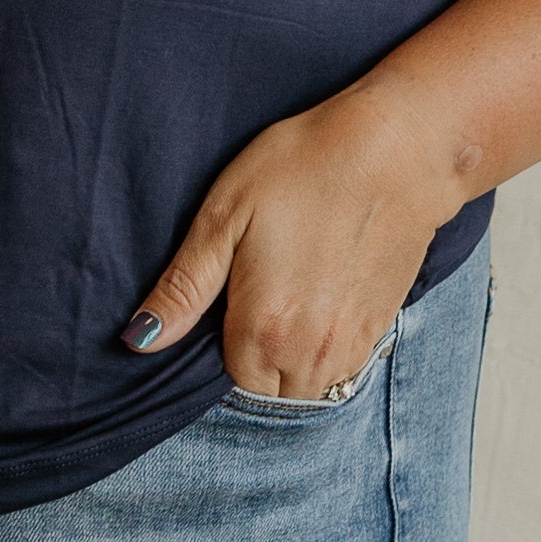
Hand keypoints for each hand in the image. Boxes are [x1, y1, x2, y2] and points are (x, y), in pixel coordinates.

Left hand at [120, 85, 456, 396]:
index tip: (230, 302)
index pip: (230, 378)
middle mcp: (311, 352)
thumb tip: (139, 338)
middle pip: (270, 391)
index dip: (222, 343)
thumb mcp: (226, 214)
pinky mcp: (384, 326)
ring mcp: (354, 343)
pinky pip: (346, 367)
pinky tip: (324, 299)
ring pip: (311, 388)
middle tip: (260, 296)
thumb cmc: (306, 167)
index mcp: (264, 328)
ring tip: (292, 300)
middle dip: (257, 360)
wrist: (401, 150)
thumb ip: (184, 287)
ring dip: (294, 364)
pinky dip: (328, 351)